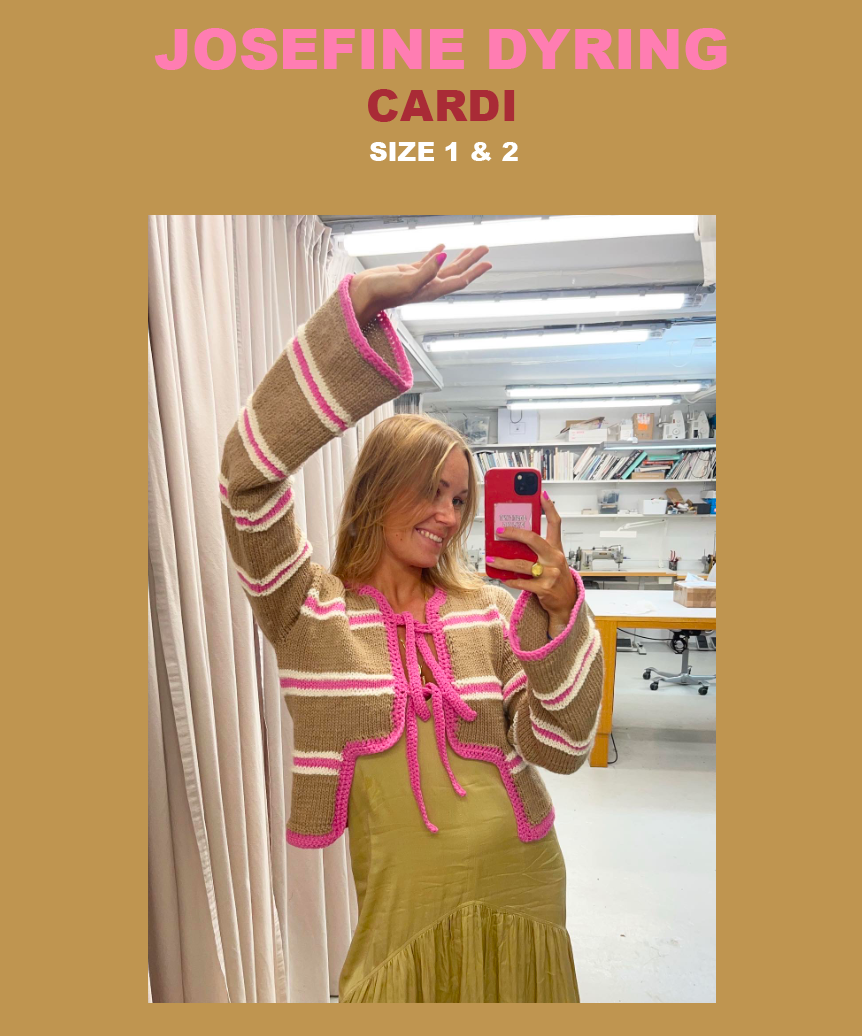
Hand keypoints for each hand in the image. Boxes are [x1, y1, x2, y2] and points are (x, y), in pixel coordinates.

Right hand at [348, 245, 491, 326]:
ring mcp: (420, 279)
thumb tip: (445, 256)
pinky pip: (428, 261)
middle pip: (456, 271)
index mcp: (432, 290)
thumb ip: (427, 270)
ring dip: (458, 257)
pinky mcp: (409, 272)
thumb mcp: (407, 281)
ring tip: (470, 248)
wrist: (363, 294)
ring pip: (444, 266)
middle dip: (472, 261)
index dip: (475, 271)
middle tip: (484, 248)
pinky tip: (442, 247)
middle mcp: (429, 285)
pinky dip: (437, 253)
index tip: (488, 262)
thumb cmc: (382, 292)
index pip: (459, 279)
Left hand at [488, 492, 576, 626]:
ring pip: (522, 564)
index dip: (549, 507)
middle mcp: (555, 558)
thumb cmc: (555, 577)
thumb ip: (536, 549)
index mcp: (556, 548)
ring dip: (503, 562)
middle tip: (498, 531)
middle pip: (533, 539)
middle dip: (514, 533)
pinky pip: (522, 582)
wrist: (567, 602)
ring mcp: (550, 573)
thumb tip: (512, 540)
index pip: (555, 523)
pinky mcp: (544, 588)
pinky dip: (510, 579)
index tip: (541, 494)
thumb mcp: (550, 559)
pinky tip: (502, 577)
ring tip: (491, 560)